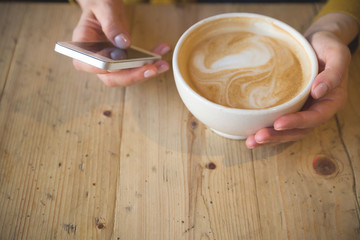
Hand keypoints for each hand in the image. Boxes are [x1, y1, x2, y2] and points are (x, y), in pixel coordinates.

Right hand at [72, 0, 169, 85]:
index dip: (103, 69)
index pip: (89, 64)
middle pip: (111, 77)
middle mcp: (95, 59)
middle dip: (133, 75)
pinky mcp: (122, 62)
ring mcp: (109, 63)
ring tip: (162, 64)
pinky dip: (150, 61)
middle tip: (152, 69)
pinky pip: (136, 67)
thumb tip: (123, 43)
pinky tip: (161, 51)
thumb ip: (112, 24)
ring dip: (145, 72)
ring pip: (126, 76)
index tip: (120, 64)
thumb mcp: (104, 7)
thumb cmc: (99, 4)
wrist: (104, 5)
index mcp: (82, 46)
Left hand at [246, 31, 350, 148]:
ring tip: (251, 141)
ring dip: (270, 138)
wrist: (317, 41)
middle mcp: (316, 109)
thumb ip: (333, 73)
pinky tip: (250, 134)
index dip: (297, 122)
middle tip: (258, 137)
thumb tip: (318, 91)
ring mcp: (302, 110)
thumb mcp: (337, 53)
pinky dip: (266, 129)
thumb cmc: (328, 45)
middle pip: (298, 130)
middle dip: (278, 136)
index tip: (278, 123)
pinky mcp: (290, 107)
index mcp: (331, 101)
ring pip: (288, 131)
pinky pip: (279, 121)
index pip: (315, 117)